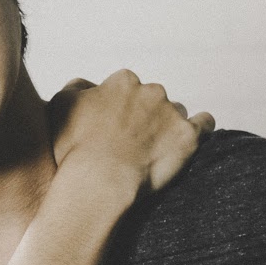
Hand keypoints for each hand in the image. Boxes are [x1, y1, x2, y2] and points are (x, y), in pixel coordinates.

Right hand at [47, 69, 213, 197]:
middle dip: (145, 115)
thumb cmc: (74, 148)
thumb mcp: (61, 105)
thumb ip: (77, 87)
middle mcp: (150, 91)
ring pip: (175, 113)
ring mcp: (172, 113)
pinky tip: (195, 135)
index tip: (114, 126)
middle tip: (132, 142)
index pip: (126, 88)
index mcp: (123, 82)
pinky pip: (205, 124)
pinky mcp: (188, 137)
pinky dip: (201, 127)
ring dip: (167, 126)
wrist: (98, 182)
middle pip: (152, 99)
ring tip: (155, 150)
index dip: (120, 107)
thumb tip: (87, 85)